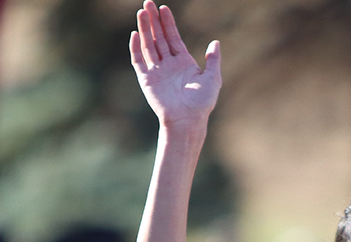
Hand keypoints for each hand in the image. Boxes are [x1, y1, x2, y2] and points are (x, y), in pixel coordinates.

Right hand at [130, 1, 220, 129]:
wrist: (187, 120)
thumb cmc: (202, 103)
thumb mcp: (213, 78)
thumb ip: (214, 60)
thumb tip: (215, 42)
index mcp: (183, 62)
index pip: (173, 37)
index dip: (168, 23)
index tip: (164, 8)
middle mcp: (168, 65)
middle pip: (158, 38)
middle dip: (154, 20)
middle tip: (148, 3)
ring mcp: (156, 71)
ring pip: (148, 45)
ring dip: (145, 29)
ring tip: (141, 12)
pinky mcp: (146, 80)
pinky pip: (139, 61)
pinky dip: (136, 48)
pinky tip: (135, 34)